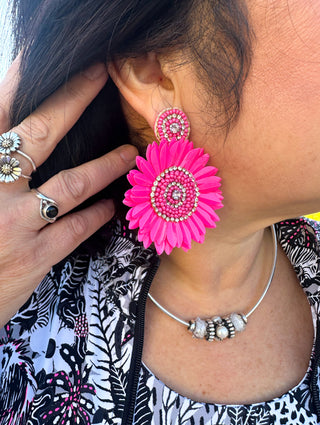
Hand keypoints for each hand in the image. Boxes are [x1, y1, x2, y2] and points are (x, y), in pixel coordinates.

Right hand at [0, 60, 137, 326]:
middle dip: (72, 99)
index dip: (20, 81)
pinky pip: (74, 230)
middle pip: (39, 134)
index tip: (45, 57)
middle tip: (102, 75)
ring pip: (70, 184)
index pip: (0, 113)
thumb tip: (16, 144)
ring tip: (129, 154)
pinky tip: (111, 207)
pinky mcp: (33, 257)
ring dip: (104, 166)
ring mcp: (14, 224)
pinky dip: (96, 216)